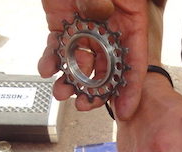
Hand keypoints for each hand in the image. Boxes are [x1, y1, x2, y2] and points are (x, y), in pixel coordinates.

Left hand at [38, 0, 148, 119]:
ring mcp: (85, 25)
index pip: (135, 60)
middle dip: (96, 90)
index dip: (131, 88)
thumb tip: (95, 18)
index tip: (126, 110)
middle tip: (84, 103)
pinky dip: (51, 60)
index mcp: (130, 18)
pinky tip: (46, 69)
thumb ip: (101, 0)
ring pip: (82, 62)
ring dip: (72, 80)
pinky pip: (58, 47)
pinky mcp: (63, 22)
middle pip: (108, 67)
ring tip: (60, 92)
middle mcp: (109, 26)